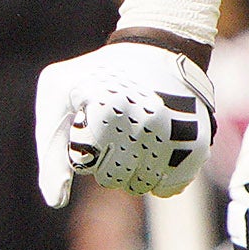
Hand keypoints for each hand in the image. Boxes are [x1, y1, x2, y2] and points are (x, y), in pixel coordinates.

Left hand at [33, 35, 219, 201]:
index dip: (81, 141)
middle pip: (110, 178)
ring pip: (139, 185)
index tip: (90, 113)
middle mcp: (144, 125)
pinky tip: (154, 149)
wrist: (159, 49)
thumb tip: (55, 201)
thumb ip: (52, 150)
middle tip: (113, 125)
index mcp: (106, 110)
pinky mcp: (196, 146)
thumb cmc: (98, 74)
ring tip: (134, 132)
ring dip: (131, 167)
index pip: (82, 162)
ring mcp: (173, 137)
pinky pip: (168, 187)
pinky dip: (158, 175)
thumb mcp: (58, 93)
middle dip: (104, 158)